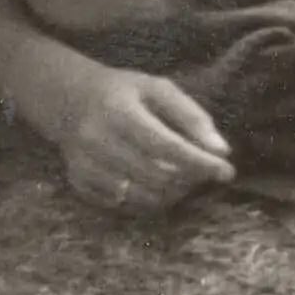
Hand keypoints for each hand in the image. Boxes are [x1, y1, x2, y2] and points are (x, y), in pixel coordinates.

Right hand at [34, 62, 235, 213]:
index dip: (200, 162)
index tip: (226, 171)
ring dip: (172, 194)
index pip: (167, 146)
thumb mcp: (156, 89)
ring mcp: (85, 164)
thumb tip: (222, 151)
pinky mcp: (78, 181)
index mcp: (119, 110)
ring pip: (141, 196)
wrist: (68, 98)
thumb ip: (190, 116)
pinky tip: (154, 185)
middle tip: (204, 172)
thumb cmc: (121, 92)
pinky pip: (122, 205)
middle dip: (189, 179)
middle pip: (156, 176)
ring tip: (183, 179)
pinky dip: (145, 201)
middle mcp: (98, 139)